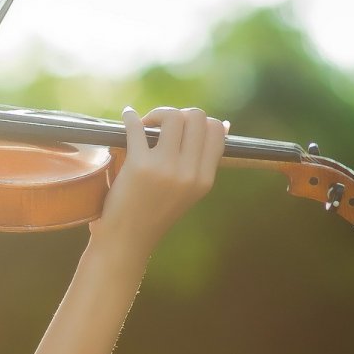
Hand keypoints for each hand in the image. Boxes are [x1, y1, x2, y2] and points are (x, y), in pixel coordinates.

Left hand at [88, 106, 227, 259]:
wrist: (128, 239)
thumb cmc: (155, 212)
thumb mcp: (189, 190)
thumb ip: (202, 161)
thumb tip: (225, 124)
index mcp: (205, 179)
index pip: (217, 130)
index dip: (199, 122)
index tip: (181, 130)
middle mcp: (189, 173)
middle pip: (196, 117)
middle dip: (178, 114)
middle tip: (160, 128)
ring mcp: (165, 169)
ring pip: (173, 116)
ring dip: (157, 114)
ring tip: (145, 126)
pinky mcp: (139, 166)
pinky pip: (137, 127)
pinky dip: (130, 117)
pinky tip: (128, 116)